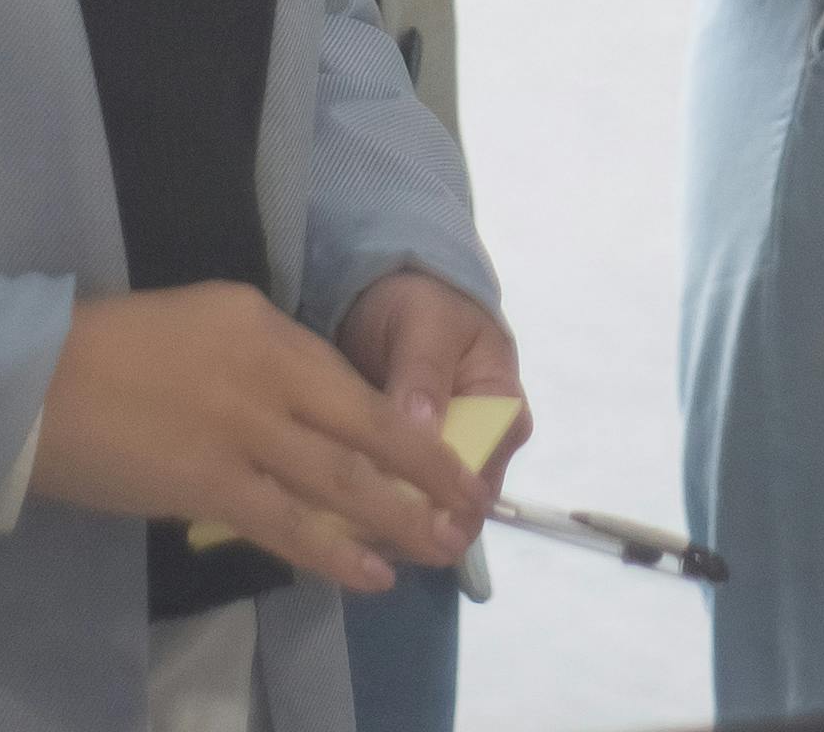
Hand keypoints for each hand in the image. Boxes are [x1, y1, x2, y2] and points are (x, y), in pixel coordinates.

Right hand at [28, 278, 479, 588]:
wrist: (31, 379)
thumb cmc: (110, 350)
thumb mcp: (204, 323)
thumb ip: (263, 360)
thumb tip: (310, 411)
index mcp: (265, 323)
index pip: (354, 380)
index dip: (407, 427)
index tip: (443, 458)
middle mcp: (268, 369)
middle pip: (370, 427)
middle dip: (429, 472)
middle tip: (472, 507)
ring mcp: (242, 427)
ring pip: (342, 480)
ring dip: (399, 518)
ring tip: (441, 546)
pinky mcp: (209, 482)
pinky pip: (288, 524)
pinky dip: (336, 551)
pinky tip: (372, 573)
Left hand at [336, 270, 528, 522]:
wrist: (394, 296)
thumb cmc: (422, 306)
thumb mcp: (426, 325)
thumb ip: (424, 374)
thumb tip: (424, 432)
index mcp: (503, 415)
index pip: (480, 484)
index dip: (437, 511)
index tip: (381, 513)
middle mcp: (484, 453)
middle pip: (450, 515)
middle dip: (400, 527)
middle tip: (338, 526)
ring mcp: (445, 468)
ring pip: (419, 521)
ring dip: (376, 527)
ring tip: (321, 523)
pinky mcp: (409, 474)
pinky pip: (391, 509)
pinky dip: (359, 515)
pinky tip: (320, 517)